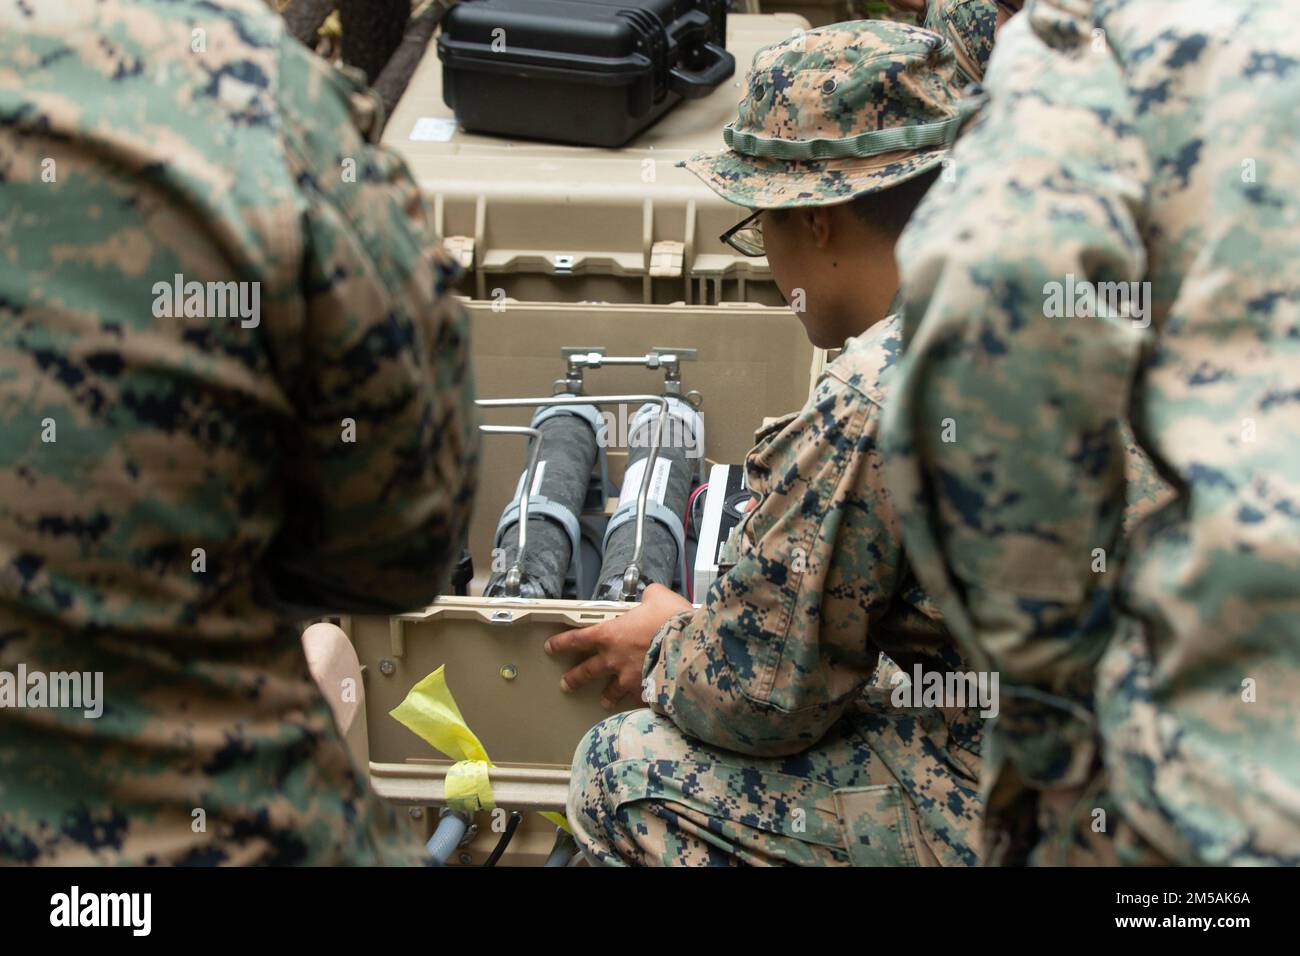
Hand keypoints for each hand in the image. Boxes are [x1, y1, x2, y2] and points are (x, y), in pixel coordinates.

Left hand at [544, 584, 692, 708]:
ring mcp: (628, 679)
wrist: (690, 647)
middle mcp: (613, 659)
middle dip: (574, 678)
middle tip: (565, 683)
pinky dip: (638, 700)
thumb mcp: (658, 597)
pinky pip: (637, 699)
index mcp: (610, 634)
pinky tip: (639, 703)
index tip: (551, 648)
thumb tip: (651, 596)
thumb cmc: (672, 620)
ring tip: (603, 702)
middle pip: (586, 671)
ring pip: (610, 692)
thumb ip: (649, 596)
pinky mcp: (645, 693)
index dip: (561, 643)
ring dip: (606, 697)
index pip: (577, 639)